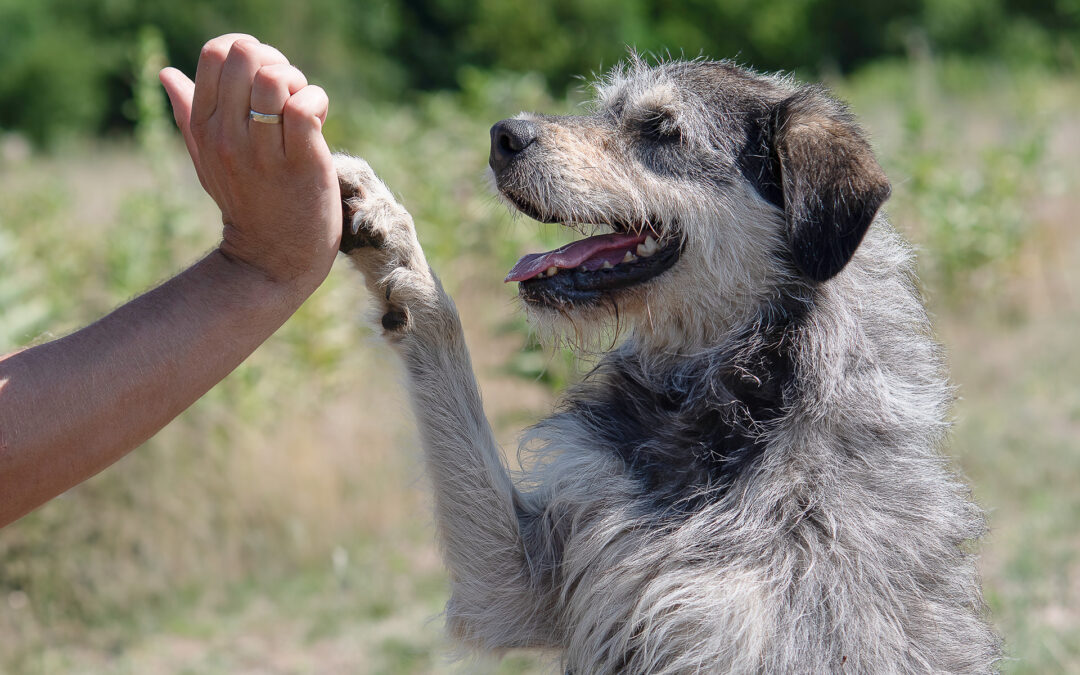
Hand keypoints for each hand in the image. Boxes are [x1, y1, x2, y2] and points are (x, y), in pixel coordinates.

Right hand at [159, 34, 341, 292]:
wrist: (272, 260)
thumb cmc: (246, 205)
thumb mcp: (207, 159)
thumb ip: (189, 113)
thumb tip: (166, 73)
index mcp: (204, 126)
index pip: (216, 52)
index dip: (247, 51)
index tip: (263, 77)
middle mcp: (227, 135)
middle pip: (248, 56)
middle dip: (276, 62)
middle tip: (287, 93)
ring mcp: (263, 150)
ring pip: (276, 78)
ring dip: (298, 83)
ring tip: (302, 109)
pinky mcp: (301, 163)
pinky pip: (305, 107)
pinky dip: (317, 102)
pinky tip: (320, 121)